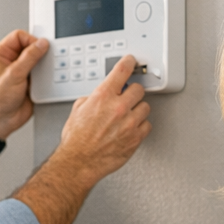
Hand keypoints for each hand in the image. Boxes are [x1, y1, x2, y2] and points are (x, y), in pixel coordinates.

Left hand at [0, 30, 47, 139]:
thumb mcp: (14, 74)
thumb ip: (29, 57)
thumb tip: (41, 44)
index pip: (18, 37)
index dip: (31, 40)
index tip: (40, 48)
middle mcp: (9, 62)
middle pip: (29, 48)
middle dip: (38, 53)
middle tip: (45, 57)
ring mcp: (20, 73)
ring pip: (36, 61)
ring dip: (42, 66)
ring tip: (43, 71)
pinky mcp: (29, 83)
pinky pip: (40, 74)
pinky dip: (45, 76)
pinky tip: (44, 80)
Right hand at [54, 56, 151, 188]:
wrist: (79, 162)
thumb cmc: (76, 140)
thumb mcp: (78, 110)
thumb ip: (93, 98)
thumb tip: (100, 96)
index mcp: (103, 96)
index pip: (122, 71)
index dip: (129, 63)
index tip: (131, 61)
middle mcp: (118, 107)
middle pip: (139, 89)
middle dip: (133, 92)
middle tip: (128, 97)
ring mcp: (129, 123)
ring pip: (145, 107)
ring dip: (138, 110)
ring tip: (128, 116)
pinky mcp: (135, 138)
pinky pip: (147, 125)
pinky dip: (141, 126)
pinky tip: (131, 128)